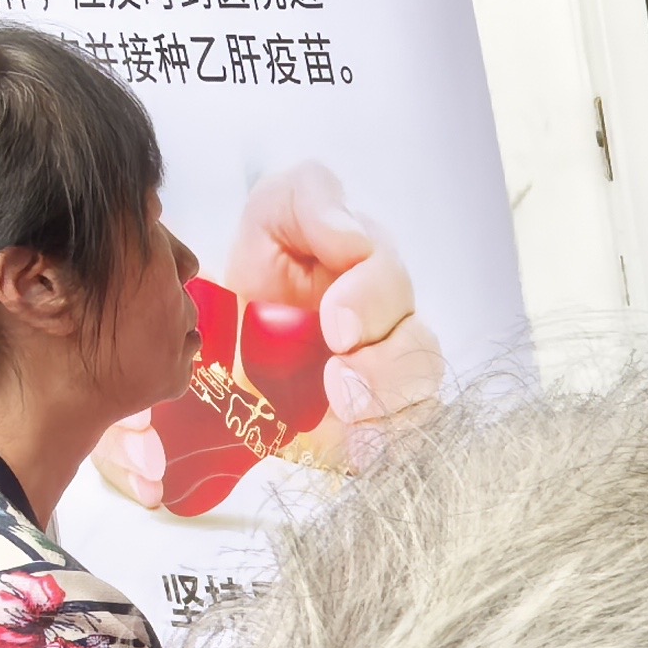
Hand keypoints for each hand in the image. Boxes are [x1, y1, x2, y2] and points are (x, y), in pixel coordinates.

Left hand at [222, 166, 442, 441]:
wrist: (223, 360)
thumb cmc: (248, 284)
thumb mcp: (266, 221)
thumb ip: (306, 202)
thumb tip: (354, 238)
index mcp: (362, 262)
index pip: (384, 264)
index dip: (369, 297)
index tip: (335, 328)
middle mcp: (390, 316)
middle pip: (419, 339)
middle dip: (384, 365)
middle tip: (338, 383)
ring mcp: (394, 370)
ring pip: (424, 389)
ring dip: (390, 403)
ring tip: (347, 414)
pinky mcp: (388, 420)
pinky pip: (415, 433)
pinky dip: (392, 441)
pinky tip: (361, 446)